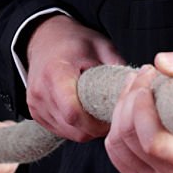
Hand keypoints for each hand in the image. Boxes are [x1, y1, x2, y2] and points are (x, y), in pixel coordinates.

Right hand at [25, 14, 124, 141]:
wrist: (44, 39)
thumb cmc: (73, 41)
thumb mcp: (99, 45)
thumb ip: (116, 65)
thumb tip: (137, 86)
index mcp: (55, 73)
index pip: (72, 112)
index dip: (96, 121)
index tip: (112, 114)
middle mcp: (41, 92)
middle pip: (73, 127)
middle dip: (96, 127)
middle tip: (112, 115)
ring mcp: (35, 105)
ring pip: (68, 133)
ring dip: (87, 129)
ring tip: (98, 112)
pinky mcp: (35, 113)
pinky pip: (60, 131)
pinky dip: (76, 128)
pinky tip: (85, 114)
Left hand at [105, 49, 172, 172]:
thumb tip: (163, 63)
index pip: (154, 143)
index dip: (141, 110)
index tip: (149, 85)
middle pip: (132, 138)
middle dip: (131, 99)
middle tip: (145, 77)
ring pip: (119, 143)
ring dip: (122, 106)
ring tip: (140, 87)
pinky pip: (114, 150)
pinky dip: (118, 122)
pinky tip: (133, 106)